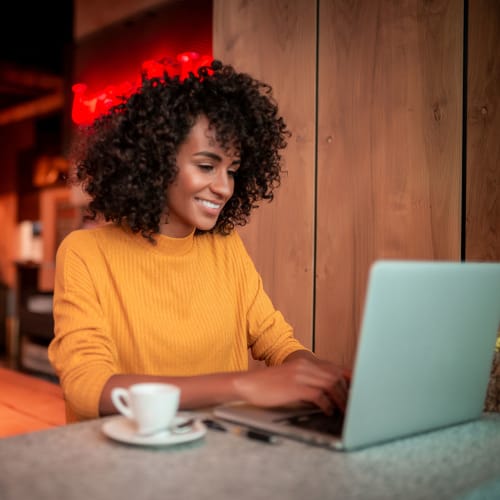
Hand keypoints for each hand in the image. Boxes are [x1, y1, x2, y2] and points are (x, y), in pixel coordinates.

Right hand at [233, 353, 348, 414]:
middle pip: (336, 376)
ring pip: (331, 384)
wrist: (248, 384)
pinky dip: (327, 404)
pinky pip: (319, 395)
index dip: (349, 378)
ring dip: (341, 399)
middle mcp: (305, 365)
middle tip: (355, 404)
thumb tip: (326, 393)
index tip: (359, 389)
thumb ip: (307, 381)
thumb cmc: (268, 385)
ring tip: (345, 411)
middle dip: (348, 391)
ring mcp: (300, 375)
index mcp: (305, 362)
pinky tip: (328, 411)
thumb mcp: (290, 378)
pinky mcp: (295, 387)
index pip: (334, 368)